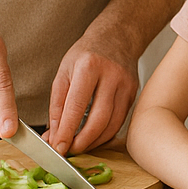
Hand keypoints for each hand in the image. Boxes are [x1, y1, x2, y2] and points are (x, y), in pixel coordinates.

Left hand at [45, 29, 139, 154]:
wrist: (117, 37)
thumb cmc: (86, 54)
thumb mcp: (64, 72)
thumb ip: (57, 106)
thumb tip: (53, 136)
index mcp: (90, 67)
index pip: (77, 106)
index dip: (66, 131)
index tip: (57, 147)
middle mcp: (112, 76)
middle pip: (99, 119)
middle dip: (83, 141)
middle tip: (69, 151)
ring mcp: (127, 86)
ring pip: (113, 124)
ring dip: (95, 142)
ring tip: (79, 147)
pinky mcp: (134, 94)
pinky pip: (120, 121)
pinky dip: (105, 134)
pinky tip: (93, 138)